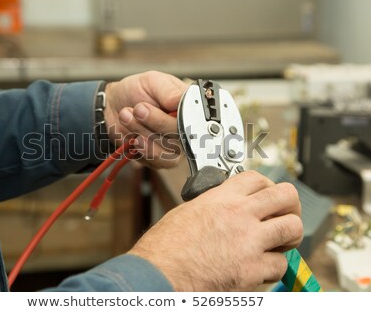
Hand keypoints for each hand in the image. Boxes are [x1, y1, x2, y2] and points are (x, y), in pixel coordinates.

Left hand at [104, 71, 188, 168]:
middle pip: (184, 134)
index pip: (200, 116)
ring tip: (127, 116)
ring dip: (144, 132)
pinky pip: (158, 160)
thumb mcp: (153, 81)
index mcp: (192, 106)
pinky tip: (133, 138)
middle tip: (139, 108)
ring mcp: (176, 145)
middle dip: (157, 121)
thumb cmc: (137, 91)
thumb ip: (169, 91)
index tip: (169, 110)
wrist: (112, 107)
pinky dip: (143, 148)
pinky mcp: (161, 159)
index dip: (188, 117)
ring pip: (169, 148)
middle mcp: (188, 128)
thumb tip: (186, 99)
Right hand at [128, 171, 302, 290]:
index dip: (267, 186)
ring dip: (289, 235)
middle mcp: (239, 215)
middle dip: (290, 205)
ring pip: (293, 228)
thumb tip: (225, 207)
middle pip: (286, 196)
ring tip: (279, 242)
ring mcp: (249, 242)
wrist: (159, 273)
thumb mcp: (188, 211)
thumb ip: (214, 205)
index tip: (267, 195)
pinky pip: (281, 264)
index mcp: (221, 198)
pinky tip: (260, 267)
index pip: (258, 179)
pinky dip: (273, 267)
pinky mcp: (252, 269)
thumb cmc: (165, 247)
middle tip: (284, 214)